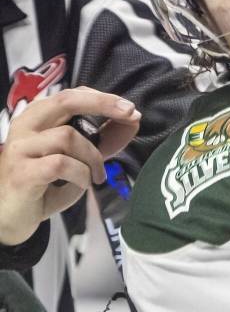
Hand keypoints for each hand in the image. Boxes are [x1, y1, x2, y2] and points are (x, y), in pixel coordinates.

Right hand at [0, 87, 140, 245]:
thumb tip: (133, 119)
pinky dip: (80, 174)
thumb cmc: (47, 183)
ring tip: (96, 176)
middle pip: (66, 101)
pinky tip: (81, 183)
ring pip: (68, 136)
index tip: (130, 109)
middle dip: (103, 104)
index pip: (72, 95)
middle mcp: (25, 125)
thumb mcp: (80, 157)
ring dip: (93, 157)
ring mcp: (20, 148)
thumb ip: (104, 138)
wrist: (14, 216)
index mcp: (39, 117)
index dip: (103, 99)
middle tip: (130, 114)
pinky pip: (60, 164)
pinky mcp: (22, 172)